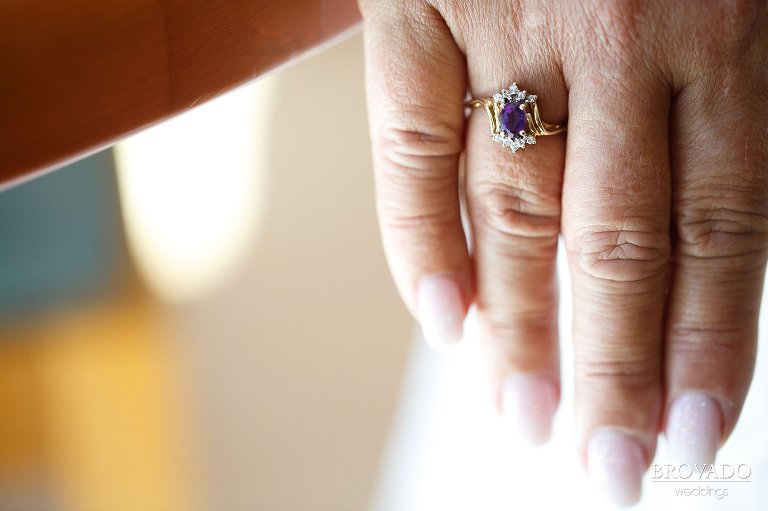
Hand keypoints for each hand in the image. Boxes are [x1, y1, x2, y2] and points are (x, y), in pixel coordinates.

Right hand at [359, 0, 767, 504]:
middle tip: (604, 461)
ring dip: (521, 326)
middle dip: (608, 366)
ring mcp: (504, 20)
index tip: (689, 427)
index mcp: (720, 22)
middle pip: (611, 240)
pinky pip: (406, 140)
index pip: (720, 224)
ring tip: (523, 415)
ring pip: (514, 206)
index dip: (707, 338)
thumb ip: (727, 95)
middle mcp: (613, 33)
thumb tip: (699, 230)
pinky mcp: (413, 1)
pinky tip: (441, 318)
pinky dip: (420, 236)